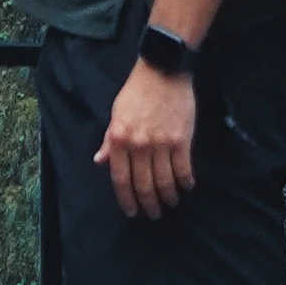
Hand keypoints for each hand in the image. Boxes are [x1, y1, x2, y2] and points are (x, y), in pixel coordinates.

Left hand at [95, 50, 198, 219]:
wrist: (162, 70)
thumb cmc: (136, 92)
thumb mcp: (116, 114)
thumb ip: (109, 140)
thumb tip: (100, 162)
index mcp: (119, 139)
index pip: (120, 179)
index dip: (126, 199)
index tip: (132, 211)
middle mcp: (138, 145)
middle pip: (143, 185)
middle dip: (148, 204)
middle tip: (153, 214)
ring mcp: (161, 144)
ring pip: (164, 182)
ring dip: (168, 198)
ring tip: (170, 203)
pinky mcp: (181, 140)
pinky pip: (183, 170)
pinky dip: (185, 183)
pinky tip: (185, 187)